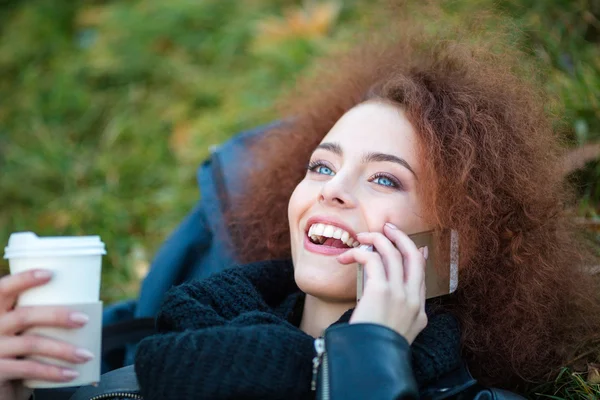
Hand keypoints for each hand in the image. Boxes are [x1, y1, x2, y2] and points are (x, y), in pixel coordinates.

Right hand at [0, 270, 92, 399]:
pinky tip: (72, 374)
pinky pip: (28, 369)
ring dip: (63, 349)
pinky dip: (53, 372)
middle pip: (24, 316)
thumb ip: (37, 319)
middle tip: (84, 320)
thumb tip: (84, 310)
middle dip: (57, 315)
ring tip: (86, 355)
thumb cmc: (15, 352)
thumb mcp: (19, 331)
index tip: (49, 274)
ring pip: (31, 343)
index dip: (23, 279)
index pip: (2, 289)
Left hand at [336, 223, 427, 343]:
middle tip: (387, 227)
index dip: (415, 254)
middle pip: (414, 256)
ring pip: (393, 252)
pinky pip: (374, 259)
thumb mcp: (391, 336)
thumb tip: (382, 295)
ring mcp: (400, 294)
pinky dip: (360, 253)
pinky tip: (347, 257)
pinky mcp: (382, 291)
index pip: (422, 274)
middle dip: (401, 237)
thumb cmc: (373, 350)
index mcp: (419, 312)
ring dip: (375, 240)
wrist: (371, 363)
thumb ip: (393, 316)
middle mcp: (413, 301)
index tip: (406, 242)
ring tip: (360, 238)